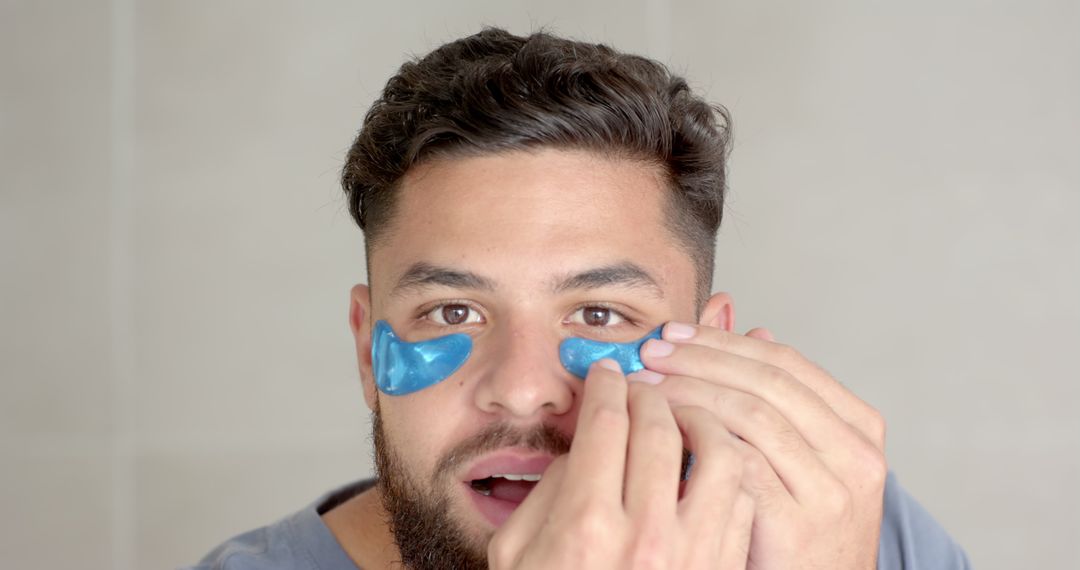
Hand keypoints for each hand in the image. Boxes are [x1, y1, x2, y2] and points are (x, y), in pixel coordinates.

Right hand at [488, 358, 753, 569]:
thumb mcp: (516, 554)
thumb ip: (547, 493)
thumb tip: (584, 445)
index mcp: (586, 525)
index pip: (606, 423)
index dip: (607, 386)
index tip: (607, 375)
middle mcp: (645, 536)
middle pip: (659, 426)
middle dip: (651, 390)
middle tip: (643, 383)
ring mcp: (694, 554)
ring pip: (718, 452)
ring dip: (703, 418)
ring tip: (685, 413)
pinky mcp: (725, 568)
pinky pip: (741, 497)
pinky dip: (729, 467)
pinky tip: (710, 460)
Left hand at [636, 324, 887, 569]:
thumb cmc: (795, 532)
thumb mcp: (797, 459)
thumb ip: (774, 397)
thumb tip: (747, 325)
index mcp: (860, 429)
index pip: (786, 363)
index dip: (724, 342)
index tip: (675, 332)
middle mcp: (857, 456)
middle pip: (768, 381)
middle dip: (700, 359)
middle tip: (651, 351)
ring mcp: (832, 492)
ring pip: (752, 415)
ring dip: (689, 393)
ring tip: (646, 386)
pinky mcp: (797, 526)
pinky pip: (740, 463)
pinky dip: (696, 438)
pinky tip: (662, 432)